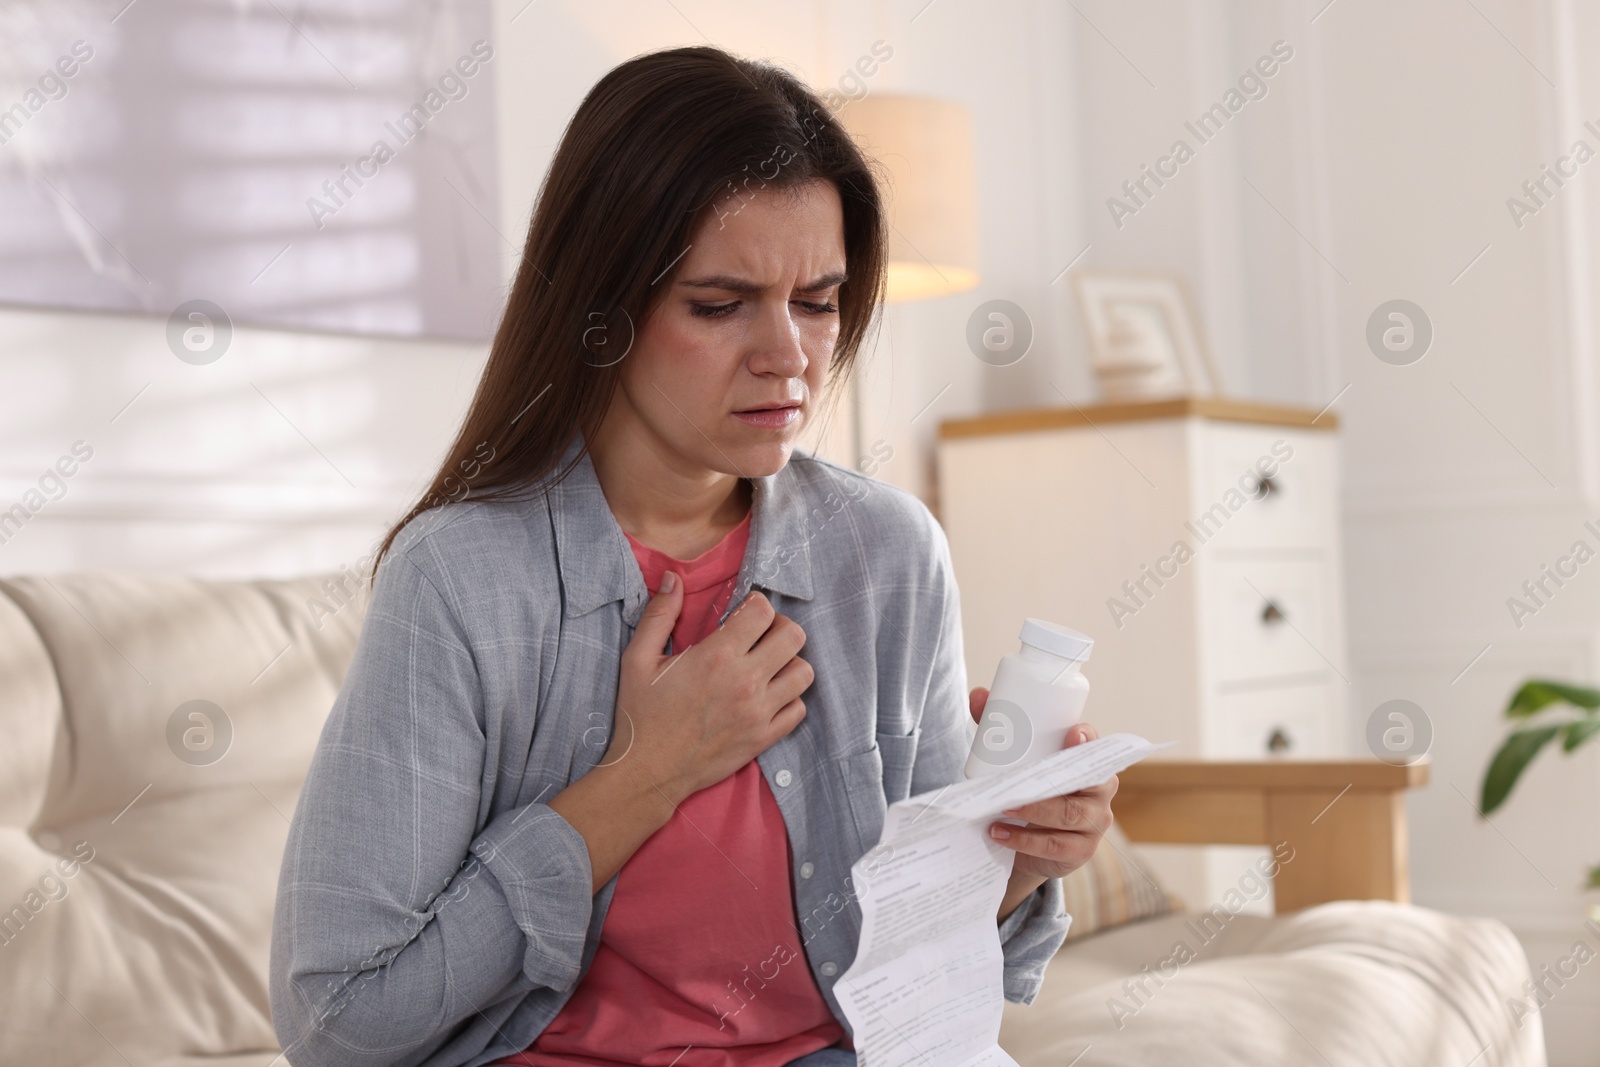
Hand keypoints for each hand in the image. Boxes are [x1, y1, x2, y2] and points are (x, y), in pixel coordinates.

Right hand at [610, 577, 811, 803]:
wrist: (647, 772)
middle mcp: (745, 681)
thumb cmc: (640, 714)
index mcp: (717, 656)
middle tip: (759, 637)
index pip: (763, 612)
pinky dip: (789, 699)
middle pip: (794, 636)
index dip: (756, 606)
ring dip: (788, 663)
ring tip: (767, 666)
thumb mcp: (637, 659)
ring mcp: (759, 712)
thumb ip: (659, 615)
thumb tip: (673, 578)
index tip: (743, 614)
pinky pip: (798, 710)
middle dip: (779, 628)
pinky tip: (767, 697)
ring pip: (803, 673)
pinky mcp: (763, 738)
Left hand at [968, 686, 1116, 881]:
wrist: (1029, 845)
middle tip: (1014, 783)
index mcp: (1089, 763)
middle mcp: (1100, 791)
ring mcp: (1094, 823)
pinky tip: (999, 834)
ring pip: (1070, 815)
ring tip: (1001, 808)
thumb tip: (978, 695)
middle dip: (1051, 780)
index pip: (1096, 748)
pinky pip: (1056, 846)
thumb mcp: (1018, 762)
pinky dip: (1025, 840)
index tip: (1073, 733)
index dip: (1089, 740)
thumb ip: (1000, 730)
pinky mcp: (1081, 851)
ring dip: (1034, 811)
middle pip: (1085, 782)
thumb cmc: (1030, 791)